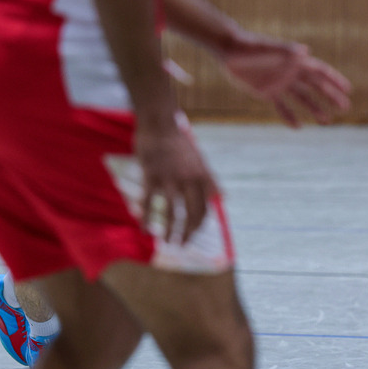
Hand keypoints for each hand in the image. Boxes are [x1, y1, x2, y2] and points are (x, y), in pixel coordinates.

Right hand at [135, 122, 218, 243]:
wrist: (160, 124)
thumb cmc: (179, 143)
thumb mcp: (200, 160)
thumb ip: (210, 180)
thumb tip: (223, 197)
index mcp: (202, 177)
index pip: (205, 207)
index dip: (200, 224)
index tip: (193, 233)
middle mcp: (188, 179)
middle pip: (192, 213)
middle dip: (189, 232)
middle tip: (182, 245)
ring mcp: (169, 178)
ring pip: (172, 211)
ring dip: (170, 230)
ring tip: (167, 242)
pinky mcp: (151, 175)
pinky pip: (148, 201)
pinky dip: (146, 217)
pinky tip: (144, 228)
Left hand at [221, 34, 351, 126]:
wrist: (231, 50)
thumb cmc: (252, 46)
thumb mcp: (269, 48)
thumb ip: (286, 51)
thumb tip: (306, 51)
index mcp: (295, 61)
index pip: (320, 72)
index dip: (335, 80)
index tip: (348, 89)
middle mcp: (291, 73)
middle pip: (316, 87)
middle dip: (331, 96)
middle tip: (345, 107)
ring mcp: (280, 84)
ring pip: (302, 99)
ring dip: (315, 109)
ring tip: (326, 121)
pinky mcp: (267, 92)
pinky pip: (282, 107)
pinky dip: (289, 116)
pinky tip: (298, 127)